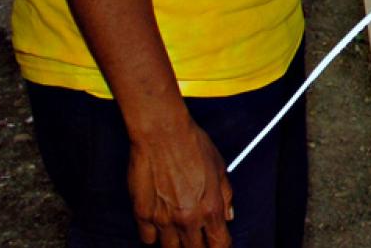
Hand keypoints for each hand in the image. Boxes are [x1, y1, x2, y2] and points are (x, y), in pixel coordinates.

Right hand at [127, 116, 233, 247]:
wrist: (162, 134)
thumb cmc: (192, 145)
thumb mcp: (220, 168)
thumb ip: (226, 196)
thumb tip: (229, 214)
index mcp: (211, 208)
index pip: (219, 243)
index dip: (219, 246)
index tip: (218, 243)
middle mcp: (188, 218)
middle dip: (198, 246)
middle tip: (197, 239)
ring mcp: (163, 219)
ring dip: (176, 243)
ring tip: (179, 234)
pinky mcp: (142, 214)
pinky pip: (147, 240)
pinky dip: (154, 237)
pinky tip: (159, 229)